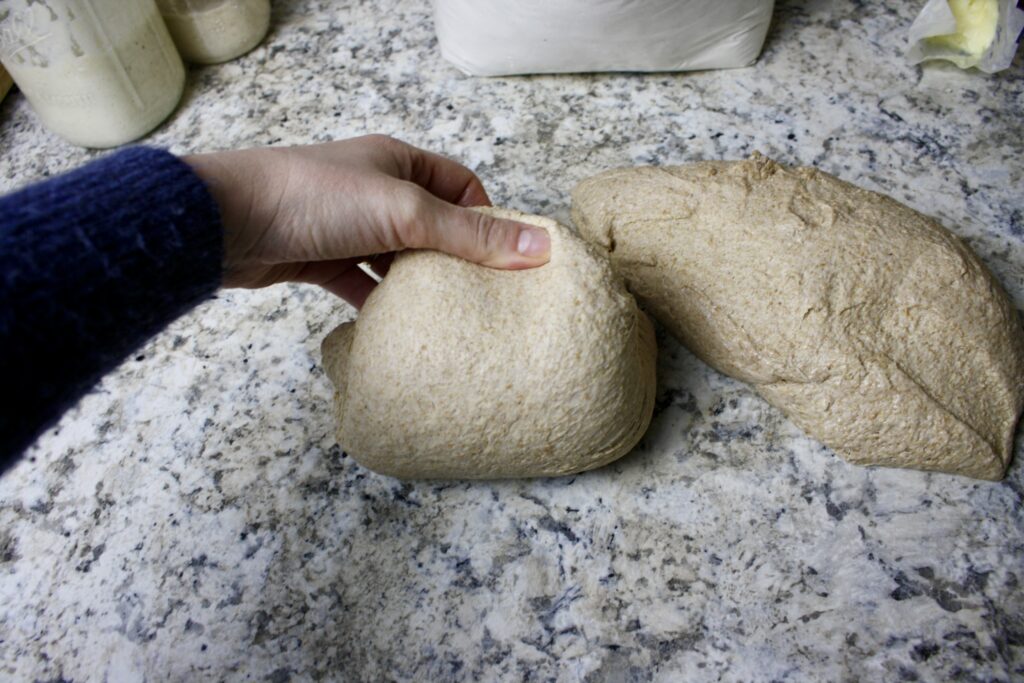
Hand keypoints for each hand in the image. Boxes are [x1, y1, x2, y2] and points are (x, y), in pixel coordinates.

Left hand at [184, 135, 550, 306]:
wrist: (225, 223)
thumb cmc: (312, 198)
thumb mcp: (404, 212)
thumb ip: (470, 234)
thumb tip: (539, 246)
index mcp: (399, 162)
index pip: (462, 188)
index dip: (488, 221)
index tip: (509, 263)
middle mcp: (376, 191)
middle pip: (433, 227)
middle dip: (456, 261)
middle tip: (485, 300)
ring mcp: (347, 227)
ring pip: (398, 259)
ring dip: (418, 286)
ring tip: (448, 320)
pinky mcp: (322, 259)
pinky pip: (362, 284)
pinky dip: (379, 304)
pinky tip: (397, 329)